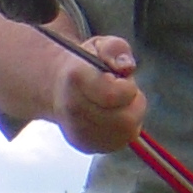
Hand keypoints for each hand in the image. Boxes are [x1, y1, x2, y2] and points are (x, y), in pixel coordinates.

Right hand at [50, 33, 143, 154]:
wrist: (60, 89)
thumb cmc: (86, 65)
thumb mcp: (101, 45)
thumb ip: (116, 50)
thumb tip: (126, 67)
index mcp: (76, 79)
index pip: (115, 95)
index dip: (126, 86)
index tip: (118, 79)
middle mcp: (73, 110)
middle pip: (125, 119)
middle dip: (132, 105)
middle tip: (122, 93)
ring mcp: (78, 132)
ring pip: (126, 133)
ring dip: (129, 116)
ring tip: (117, 104)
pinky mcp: (85, 146)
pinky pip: (119, 142)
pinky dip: (123, 129)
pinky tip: (112, 117)